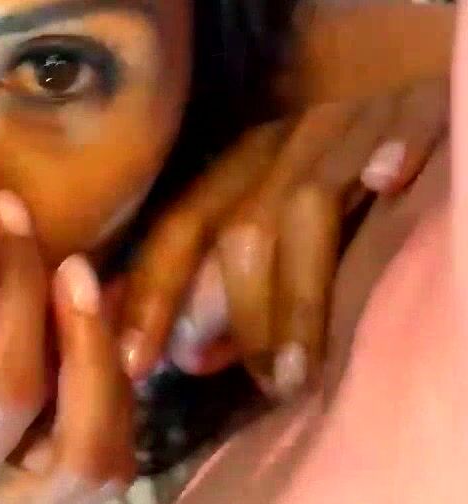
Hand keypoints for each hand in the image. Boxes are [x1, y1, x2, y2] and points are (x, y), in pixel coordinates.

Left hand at [120, 78, 447, 398]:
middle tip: (256, 382)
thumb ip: (237, 292)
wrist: (413, 78)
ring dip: (299, 295)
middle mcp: (285, 141)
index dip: (152, 296)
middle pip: (243, 227)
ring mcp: (347, 125)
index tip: (133, 363)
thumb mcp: (286, 228)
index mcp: (244, 165)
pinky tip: (388, 183)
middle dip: (238, 312)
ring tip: (297, 370)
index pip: (180, 230)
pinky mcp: (413, 107)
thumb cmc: (351, 181)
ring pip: (308, 203)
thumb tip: (189, 357)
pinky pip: (401, 129)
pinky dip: (392, 154)